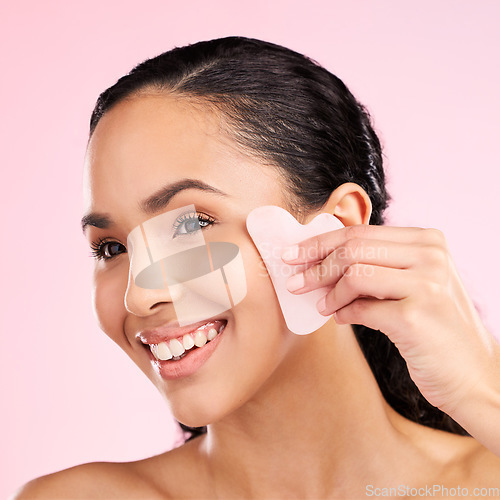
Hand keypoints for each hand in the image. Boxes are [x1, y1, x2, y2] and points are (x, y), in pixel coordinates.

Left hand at [283, 224, 499, 448]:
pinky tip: (339, 319)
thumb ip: (377, 267)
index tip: (294, 254)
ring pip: (353, 274)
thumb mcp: (413, 285)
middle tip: (293, 282)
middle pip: (352, 248)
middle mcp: (431, 256)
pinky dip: (343, 313)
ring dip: (328, 293)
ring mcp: (428, 284)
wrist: (473, 376)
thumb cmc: (435, 329)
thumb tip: (320, 262)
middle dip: (314, 265)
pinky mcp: (417, 316)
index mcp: (428, 241)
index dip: (320, 242)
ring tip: (322, 306)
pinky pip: (361, 308)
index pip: (360, 232)